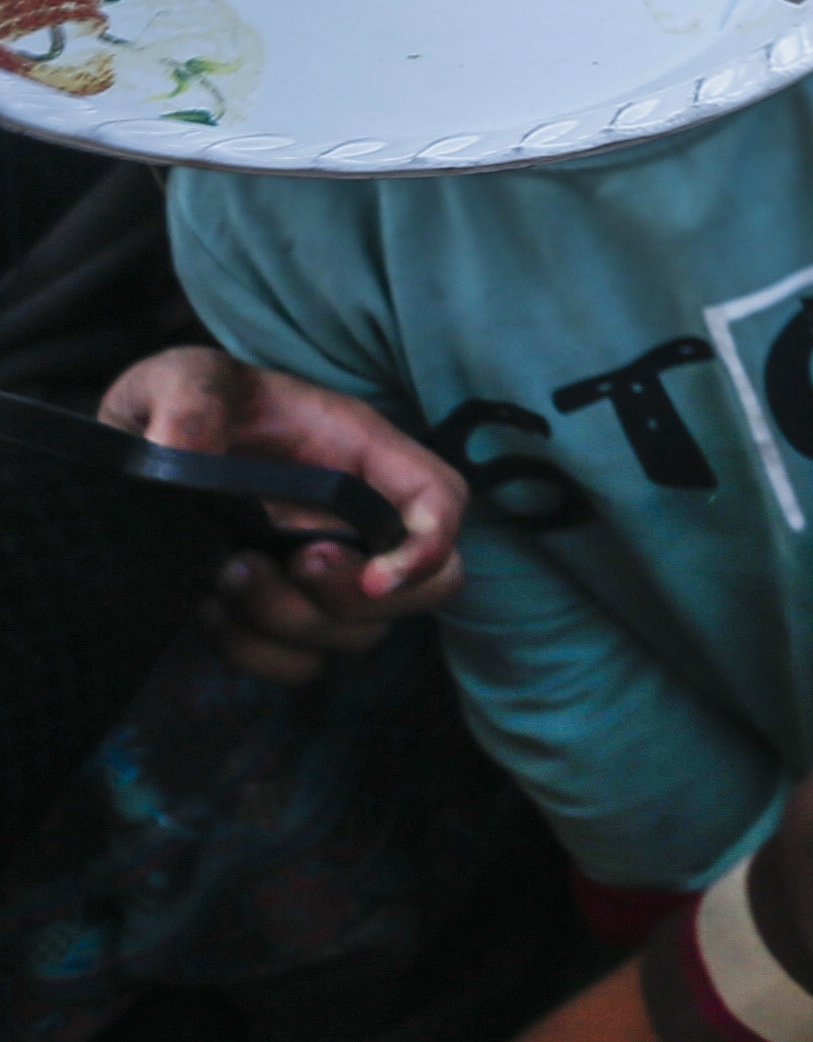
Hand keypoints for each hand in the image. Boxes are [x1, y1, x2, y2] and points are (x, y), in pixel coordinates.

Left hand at [102, 346, 463, 680]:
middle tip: (290, 566)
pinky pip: (298, 664)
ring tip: (224, 572)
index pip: (440, 501)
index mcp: (359, 455)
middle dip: (357, 599)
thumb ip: (191, 399)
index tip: (376, 579)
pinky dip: (255, 652)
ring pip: (356, 634)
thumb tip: (180, 452)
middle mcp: (357, 519)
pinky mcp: (279, 612)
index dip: (429, 547)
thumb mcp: (185, 377)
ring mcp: (323, 571)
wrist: (142, 448)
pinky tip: (209, 609)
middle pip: (428, 587)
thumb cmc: (186, 403)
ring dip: (288, 621)